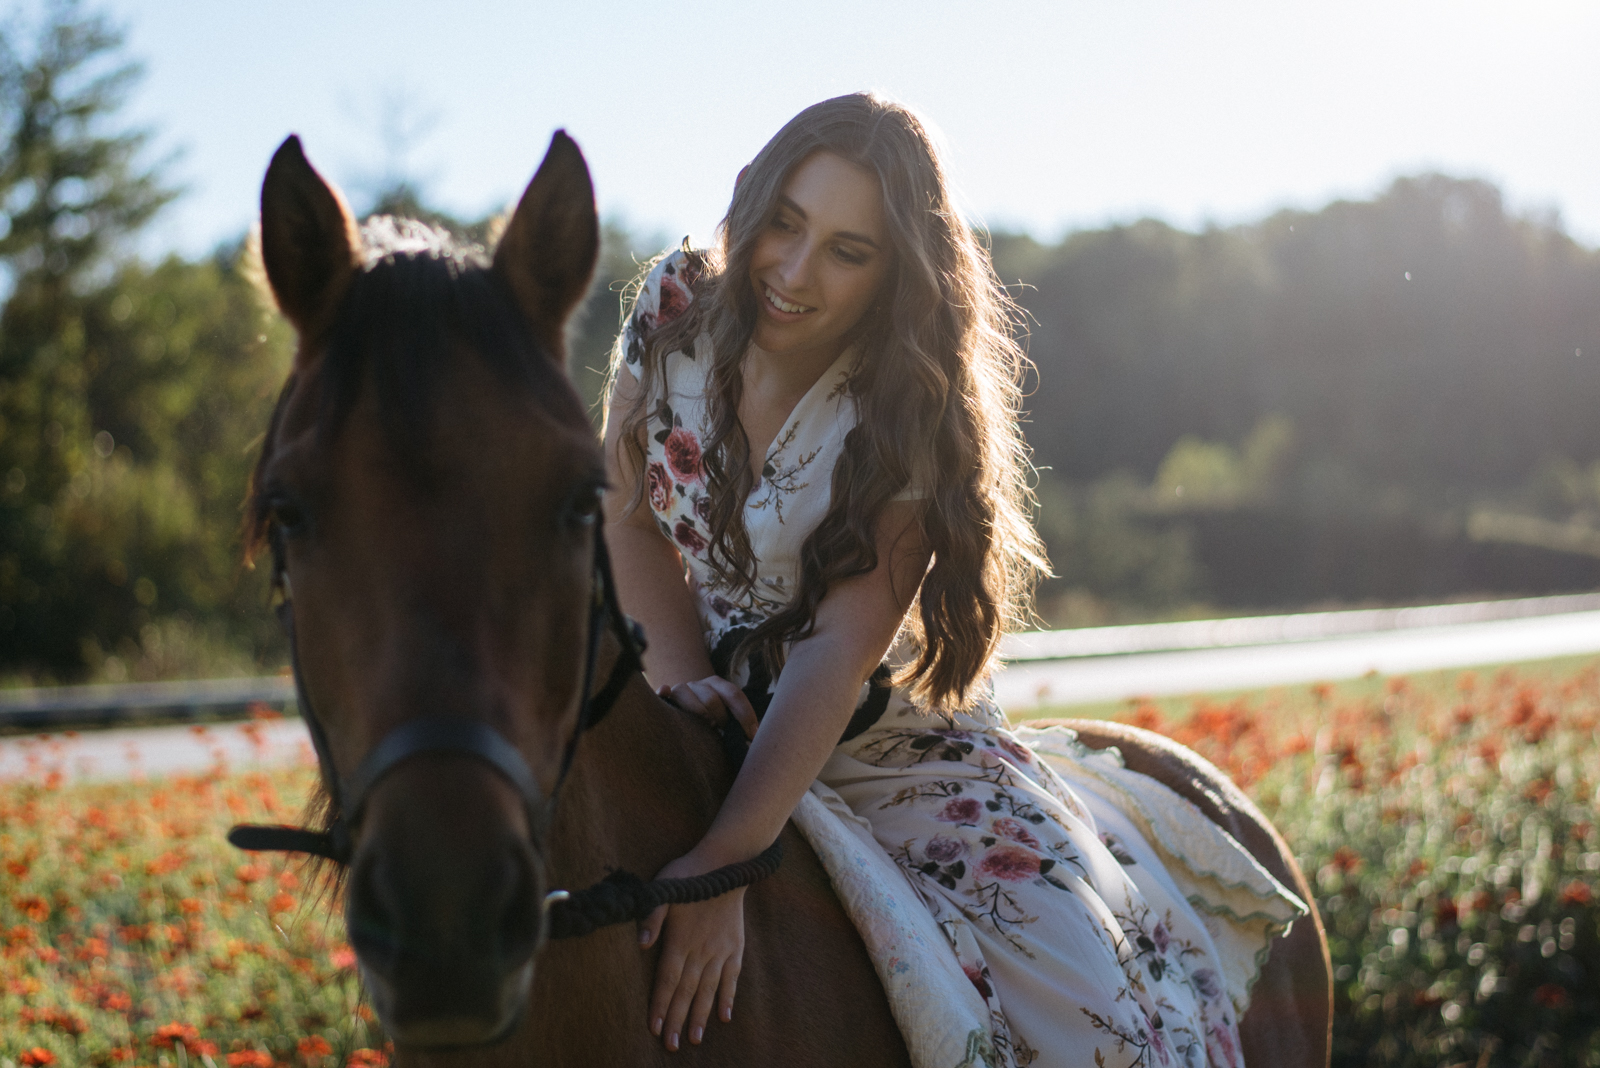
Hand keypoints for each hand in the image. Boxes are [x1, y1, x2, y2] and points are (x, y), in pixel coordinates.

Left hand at [639, 852, 746, 1050]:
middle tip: (671, 1045)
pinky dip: (728, 996)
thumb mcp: (662, 890)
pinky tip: (725, 1016)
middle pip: (686, 991)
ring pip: (708, 989)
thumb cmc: (688, 876)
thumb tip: (640, 942)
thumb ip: (652, 917)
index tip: (654, 1028)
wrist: (726, 864)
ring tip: (694, 1039)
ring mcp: (720, 950)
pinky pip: (732, 977)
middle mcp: (701, 950)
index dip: (660, 1004)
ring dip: (700, 1015)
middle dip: (677, 1019)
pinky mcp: (736, 946)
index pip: (667, 979)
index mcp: (680, 939)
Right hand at [657, 675, 757, 740]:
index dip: (745, 715)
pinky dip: (663, 691)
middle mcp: (699, 684)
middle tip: (722, 732)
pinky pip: (663, 692)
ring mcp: (680, 689)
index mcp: (717, 685)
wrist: (684, 713)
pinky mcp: (665, 697)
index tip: (751, 735)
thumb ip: (738, 725)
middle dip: (720, 718)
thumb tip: (754, 739)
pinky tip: (664, 692)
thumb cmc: (711, 722)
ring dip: (697, 712)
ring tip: (705, 726)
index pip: (734, 694)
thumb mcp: (726, 718)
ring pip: (685, 692)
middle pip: (711, 698)